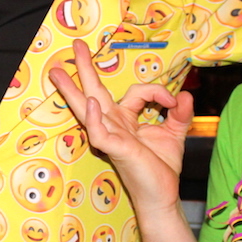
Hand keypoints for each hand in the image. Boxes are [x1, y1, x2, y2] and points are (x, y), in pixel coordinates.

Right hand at [48, 39, 194, 214]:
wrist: (161, 196)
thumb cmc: (161, 168)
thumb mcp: (174, 133)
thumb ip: (179, 113)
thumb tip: (184, 95)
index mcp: (126, 119)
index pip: (136, 92)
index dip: (157, 92)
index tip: (173, 102)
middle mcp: (114, 124)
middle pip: (95, 91)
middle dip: (85, 68)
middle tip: (76, 45)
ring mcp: (111, 136)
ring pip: (86, 109)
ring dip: (72, 91)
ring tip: (57, 72)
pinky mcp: (114, 149)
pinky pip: (98, 132)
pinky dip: (94, 118)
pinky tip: (90, 103)